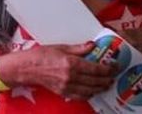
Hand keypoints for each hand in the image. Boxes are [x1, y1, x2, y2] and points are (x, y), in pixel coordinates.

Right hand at [0, 42, 114, 99]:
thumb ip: (79, 48)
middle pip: (96, 80)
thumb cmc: (41, 56)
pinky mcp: (64, 92)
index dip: (108, 69)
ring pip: (90, 90)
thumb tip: (92, 45)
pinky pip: (81, 95)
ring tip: (106, 83)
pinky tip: (93, 90)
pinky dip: (89, 93)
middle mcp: (71, 76)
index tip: (115, 67)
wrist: (27, 68)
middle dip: (107, 78)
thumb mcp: (61, 47)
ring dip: (101, 87)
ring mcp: (67, 86)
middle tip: (113, 75)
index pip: (96, 69)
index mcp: (72, 63)